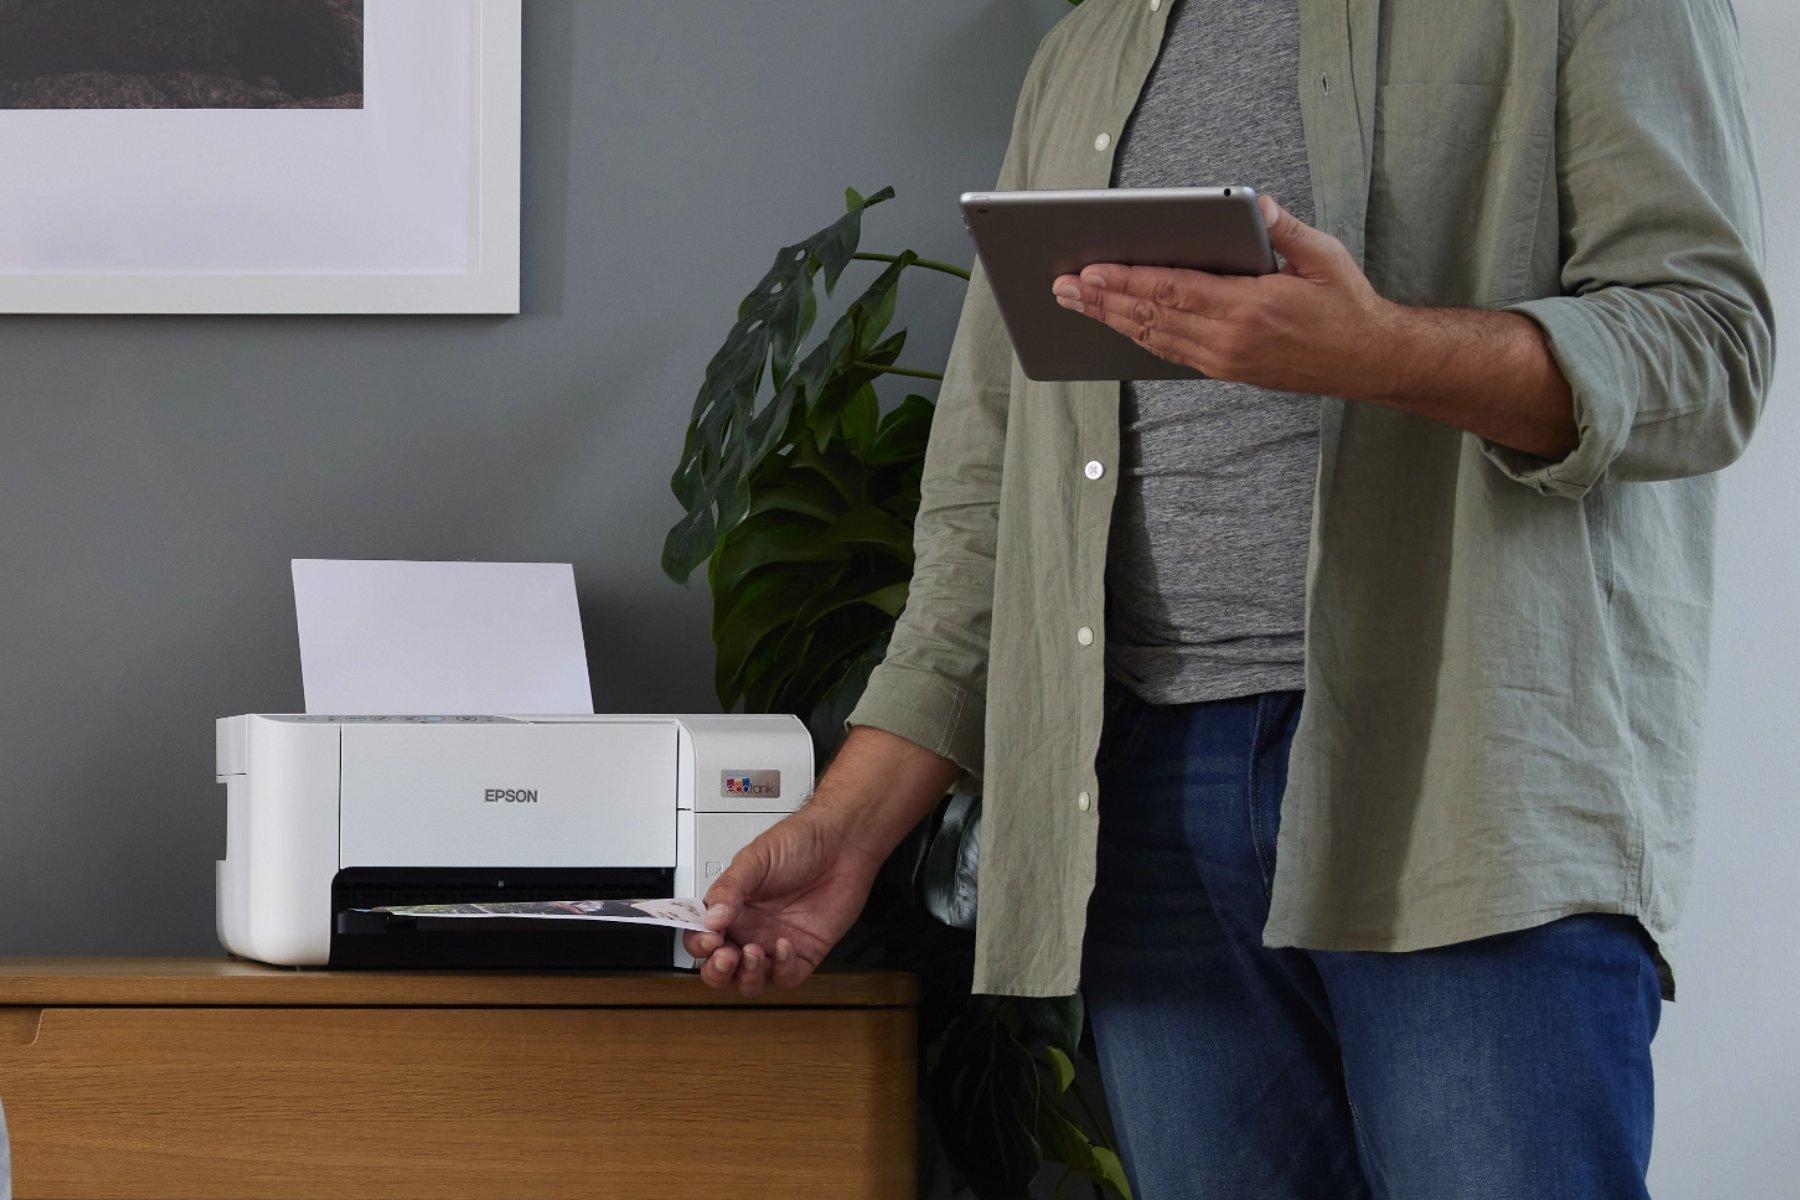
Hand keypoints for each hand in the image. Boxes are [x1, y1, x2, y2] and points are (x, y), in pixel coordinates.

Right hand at [683, 805, 883, 995]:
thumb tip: (710, 918)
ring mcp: (775, 943)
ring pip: (750, 980)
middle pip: (721, 969)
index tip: (709, 937)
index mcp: (731, 907)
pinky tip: (784, 945)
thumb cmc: (800, 842)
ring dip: (747, 975)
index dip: (699, 942)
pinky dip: (782, 969)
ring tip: (753, 951)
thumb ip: (730, 888)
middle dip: (717, 971)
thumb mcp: (756, 858)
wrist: (843, 842)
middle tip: (725, 956)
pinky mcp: (804, 952)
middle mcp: (750, 928)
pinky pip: (787, 976)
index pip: (701, 936)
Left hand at [1051, 192, 1407, 401]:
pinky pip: (1169, 352)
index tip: (1090, 270)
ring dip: (1110, 319)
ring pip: (1152, 338)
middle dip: (1102, 300)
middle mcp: (1230, 341)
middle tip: (1062, 286)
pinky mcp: (1225, 371)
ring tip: (1075, 302)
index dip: (1127, 280)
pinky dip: (1136, 335)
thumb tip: (1253, 202)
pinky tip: (1114, 321)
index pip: (1173, 291)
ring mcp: (1224, 361)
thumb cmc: (1347, 305)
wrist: (1369, 360)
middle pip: (1151, 317)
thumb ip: (1283, 229)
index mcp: (1250, 309)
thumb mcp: (1324, 255)